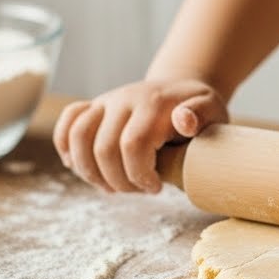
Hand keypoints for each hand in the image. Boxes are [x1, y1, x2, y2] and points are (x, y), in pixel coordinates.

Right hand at [53, 79, 228, 193]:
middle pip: (103, 148)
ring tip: (113, 186)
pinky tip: (79, 166)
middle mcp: (123, 99)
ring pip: (78, 137)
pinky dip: (66, 147)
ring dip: (90, 172)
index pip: (132, 145)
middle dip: (119, 181)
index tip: (155, 187)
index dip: (139, 175)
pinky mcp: (94, 107)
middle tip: (140, 189)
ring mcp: (105, 102)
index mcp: (153, 104)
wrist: (182, 88)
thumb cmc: (199, 109)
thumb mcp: (213, 111)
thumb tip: (183, 120)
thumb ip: (200, 115)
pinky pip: (68, 122)